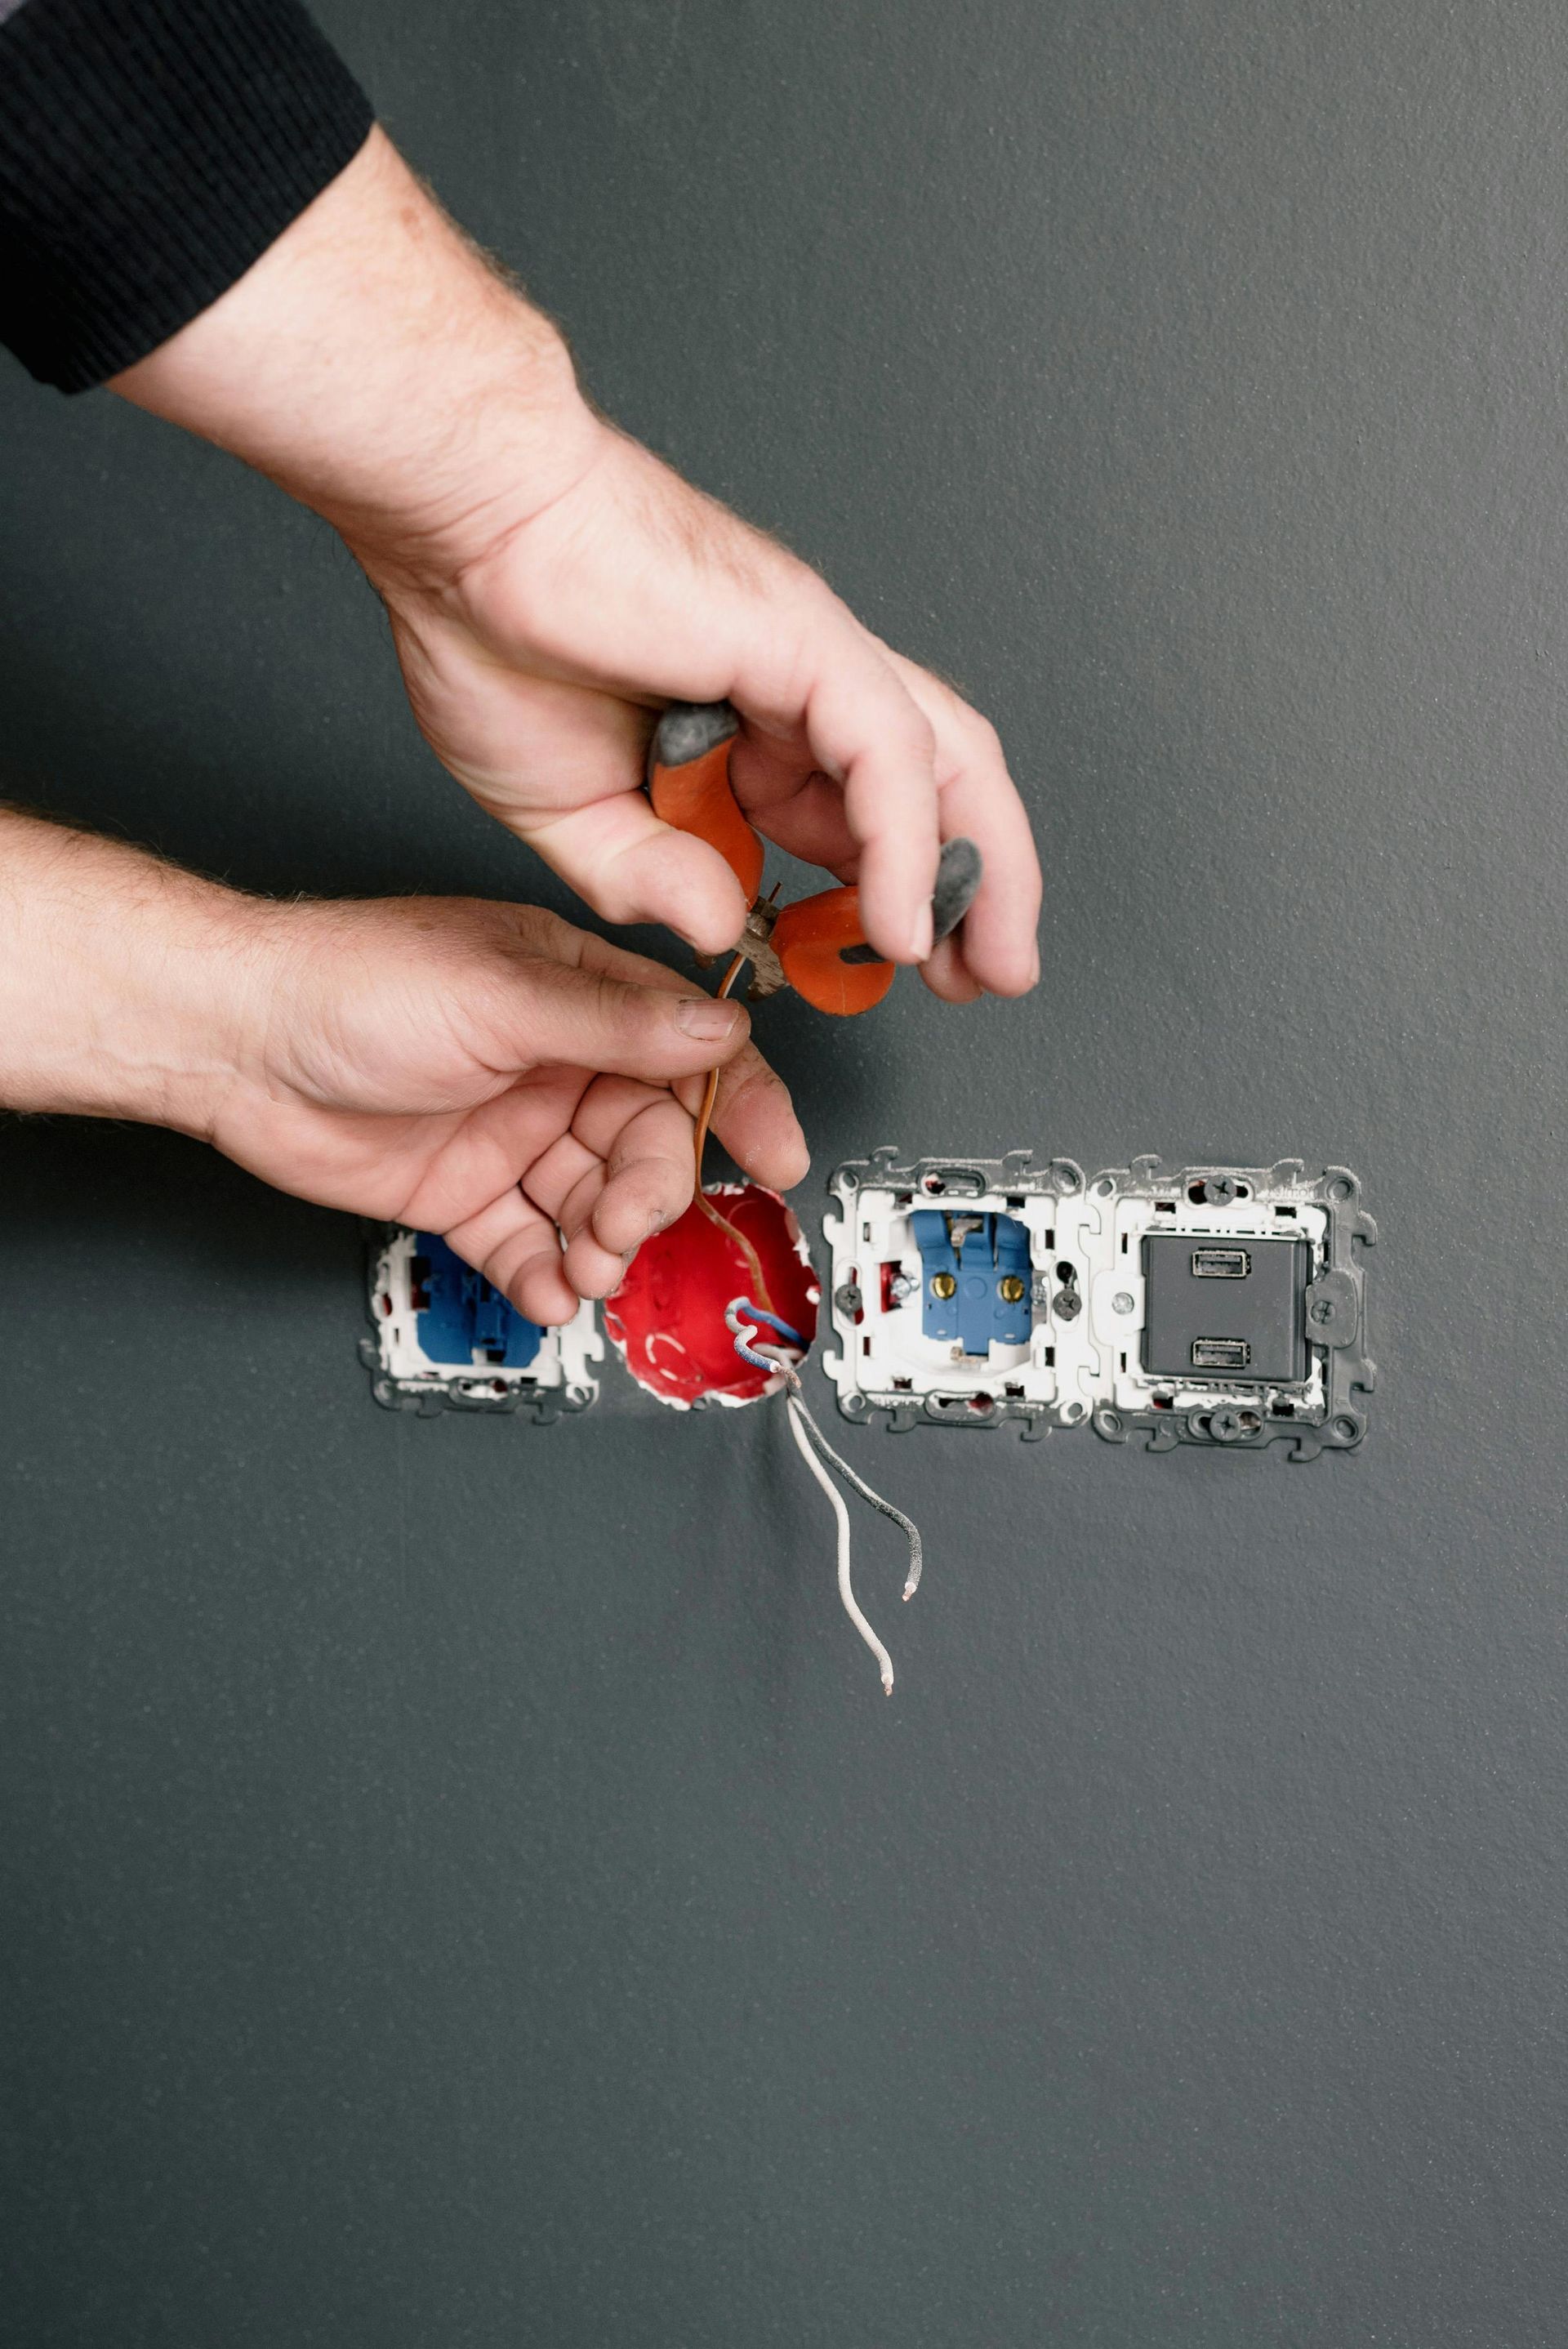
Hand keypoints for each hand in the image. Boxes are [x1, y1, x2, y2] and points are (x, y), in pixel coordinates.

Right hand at [113, 130, 1041, 1002]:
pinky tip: (900, 924)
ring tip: (985, 964)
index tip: (898, 967)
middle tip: (989, 974)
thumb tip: (716, 927)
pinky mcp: (807, 642)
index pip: (860, 814)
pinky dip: (906, 847)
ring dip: (979, 871)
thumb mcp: (569, 811)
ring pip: (944, 765)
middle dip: (974, 888)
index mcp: (748, 721)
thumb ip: (646, 878)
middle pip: (936, 787)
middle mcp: (798, 687)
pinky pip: (889, 755)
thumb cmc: (493, 629)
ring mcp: (812, 659)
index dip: (891, 893)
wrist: (461, 531)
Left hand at [215, 896, 804, 1322]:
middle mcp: (555, 1065)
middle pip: (647, 1143)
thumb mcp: (502, 993)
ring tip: (582, 1268)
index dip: (740, 1104)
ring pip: (594, 1203)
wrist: (235, 1042)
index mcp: (579, 996)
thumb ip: (615, 1023)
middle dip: (650, 1193)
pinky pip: (529, 1245)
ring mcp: (511, 1132)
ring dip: (603, 1244)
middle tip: (623, 1224)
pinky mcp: (464, 1192)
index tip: (777, 1158)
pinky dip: (546, 1275)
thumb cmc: (350, 981)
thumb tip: (717, 1029)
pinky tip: (547, 1292)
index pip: (689, 1051)